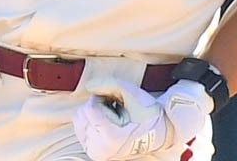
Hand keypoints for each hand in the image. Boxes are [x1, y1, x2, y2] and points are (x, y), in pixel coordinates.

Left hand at [71, 78, 210, 159]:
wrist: (157, 133)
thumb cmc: (146, 113)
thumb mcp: (131, 93)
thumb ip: (109, 84)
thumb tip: (88, 85)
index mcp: (111, 137)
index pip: (90, 108)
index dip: (101, 98)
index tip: (115, 102)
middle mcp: (101, 149)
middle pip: (82, 114)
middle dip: (97, 105)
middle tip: (114, 109)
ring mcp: (96, 152)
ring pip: (79, 121)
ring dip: (93, 113)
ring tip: (111, 116)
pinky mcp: (94, 153)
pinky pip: (80, 130)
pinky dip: (90, 121)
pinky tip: (105, 122)